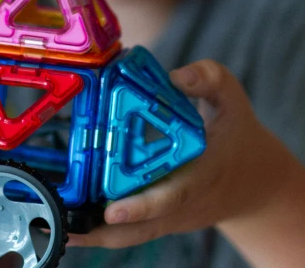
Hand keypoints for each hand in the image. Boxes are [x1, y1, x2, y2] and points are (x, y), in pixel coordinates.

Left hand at [67, 60, 293, 249]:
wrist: (256, 180)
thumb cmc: (236, 134)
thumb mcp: (231, 96)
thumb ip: (207, 79)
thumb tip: (174, 77)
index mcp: (201, 172)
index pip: (172, 195)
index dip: (142, 205)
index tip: (112, 209)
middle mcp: (183, 202)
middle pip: (140, 227)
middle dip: (101, 229)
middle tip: (65, 223)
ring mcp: (170, 216)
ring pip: (130, 236)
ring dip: (93, 235)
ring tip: (58, 227)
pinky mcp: (160, 219)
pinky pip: (129, 231)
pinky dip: (100, 231)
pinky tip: (70, 223)